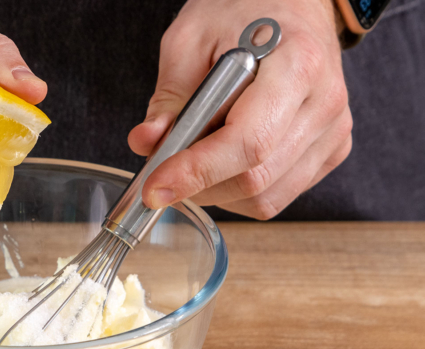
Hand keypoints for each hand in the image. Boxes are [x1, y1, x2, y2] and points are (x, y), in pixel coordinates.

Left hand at [128, 0, 351, 219]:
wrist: (294, 3)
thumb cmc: (245, 12)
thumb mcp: (191, 38)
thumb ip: (169, 96)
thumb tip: (147, 143)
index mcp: (297, 65)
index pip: (247, 142)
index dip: (197, 172)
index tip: (155, 187)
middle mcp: (324, 103)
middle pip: (254, 179)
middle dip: (198, 186)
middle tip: (165, 171)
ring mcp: (333, 131)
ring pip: (264, 198)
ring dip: (217, 192)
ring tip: (197, 157)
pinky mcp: (331, 151)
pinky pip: (277, 195)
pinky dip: (240, 192)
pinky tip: (225, 159)